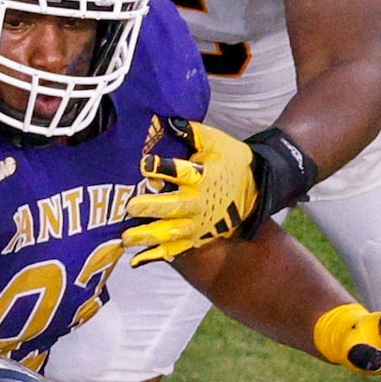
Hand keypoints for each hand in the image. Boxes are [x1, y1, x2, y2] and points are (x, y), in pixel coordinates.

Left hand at [122, 117, 259, 263]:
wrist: (254, 190)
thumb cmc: (230, 162)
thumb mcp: (217, 142)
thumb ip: (194, 133)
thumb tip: (170, 121)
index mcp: (202, 176)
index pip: (181, 172)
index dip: (163, 167)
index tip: (145, 163)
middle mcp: (198, 202)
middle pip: (173, 206)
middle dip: (152, 207)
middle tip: (131, 206)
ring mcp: (197, 223)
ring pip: (171, 232)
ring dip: (148, 236)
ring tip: (126, 239)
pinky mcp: (196, 237)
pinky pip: (175, 250)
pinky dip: (156, 255)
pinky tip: (136, 261)